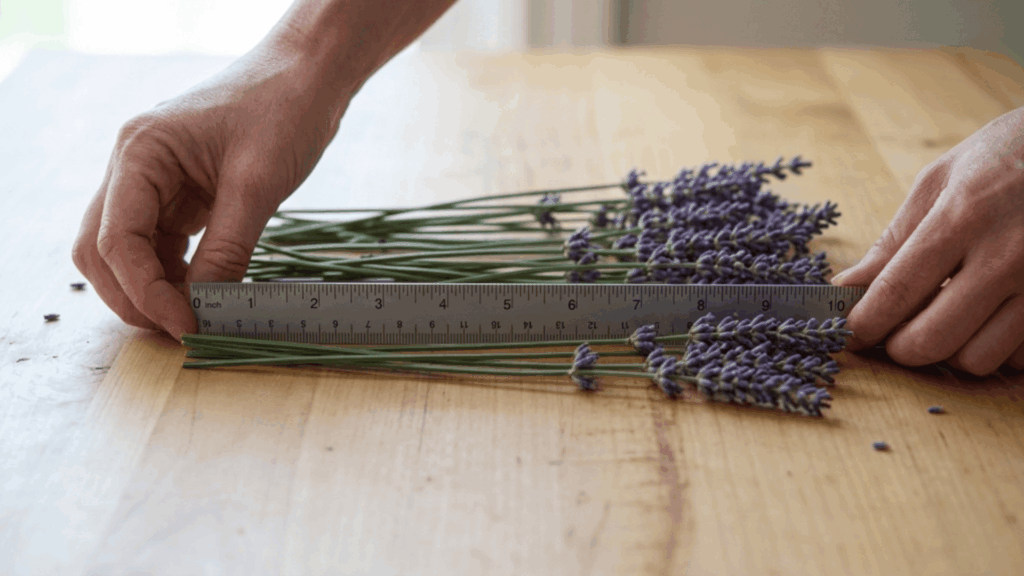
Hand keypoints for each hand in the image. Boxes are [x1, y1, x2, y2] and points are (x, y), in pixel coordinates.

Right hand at [73, 42, 348, 339]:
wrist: (306, 76)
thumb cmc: (284, 110)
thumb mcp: (259, 184)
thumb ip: (228, 248)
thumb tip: (207, 309)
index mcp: (140, 152)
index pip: (118, 240)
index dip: (147, 293)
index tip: (186, 327)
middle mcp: (133, 167)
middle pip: (103, 251)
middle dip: (135, 298)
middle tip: (183, 332)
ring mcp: (153, 182)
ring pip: (128, 253)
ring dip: (153, 291)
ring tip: (197, 320)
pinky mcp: (179, 195)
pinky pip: (160, 246)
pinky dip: (175, 275)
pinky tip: (204, 294)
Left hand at [832, 106, 1023, 374]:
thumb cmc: (1007, 156)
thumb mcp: (941, 180)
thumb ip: (893, 240)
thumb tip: (848, 288)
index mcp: (964, 216)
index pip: (898, 291)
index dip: (865, 324)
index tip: (849, 335)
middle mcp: (1008, 254)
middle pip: (933, 340)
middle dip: (901, 347)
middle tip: (895, 331)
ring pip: (978, 360)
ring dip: (951, 351)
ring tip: (949, 317)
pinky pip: (1020, 357)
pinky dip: (997, 348)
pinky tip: (992, 316)